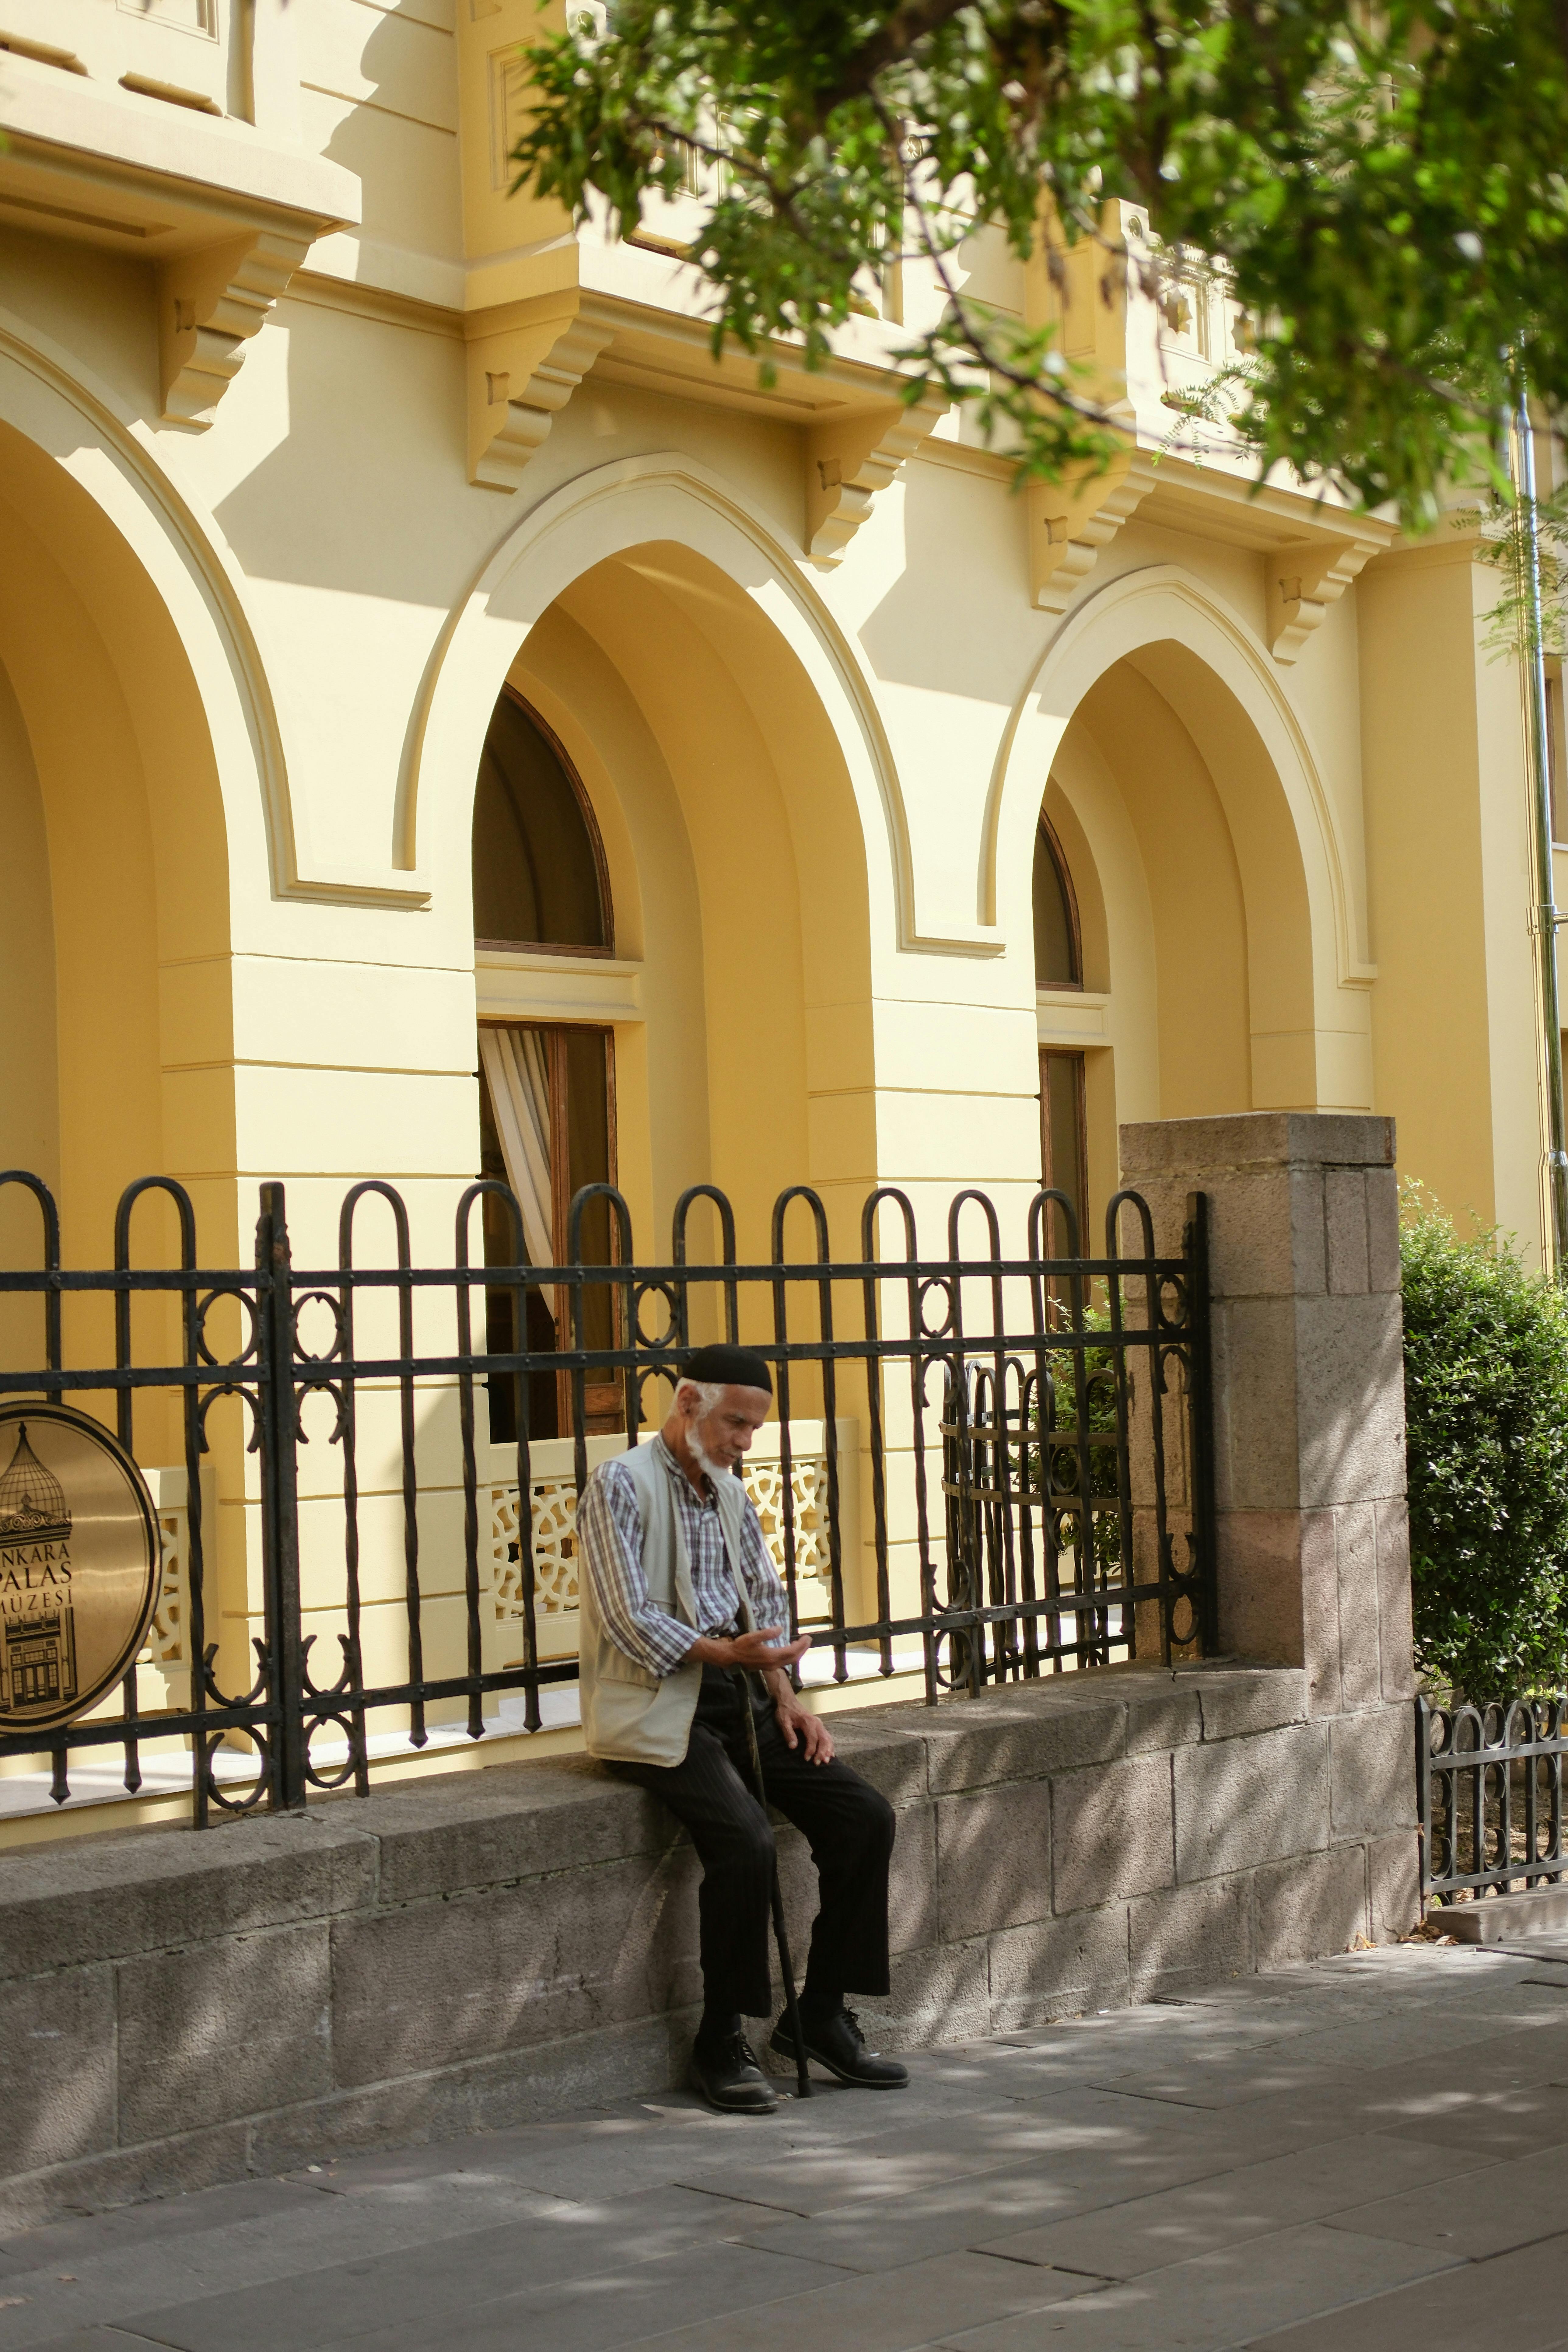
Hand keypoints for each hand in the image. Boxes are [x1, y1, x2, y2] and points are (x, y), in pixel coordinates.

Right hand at [691, 1625, 809, 1672]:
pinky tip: (788, 1650)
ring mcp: (770, 1666)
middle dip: (802, 1649)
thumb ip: (767, 1633)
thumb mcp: (752, 1637)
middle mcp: (774, 1663)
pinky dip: (790, 1656)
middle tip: (808, 1640)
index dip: (802, 1645)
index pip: (793, 1651)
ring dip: (797, 1653)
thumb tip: (780, 1629)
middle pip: (794, 1658)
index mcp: (772, 1656)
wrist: (730, 1658)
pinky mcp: (767, 1666)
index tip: (807, 1637)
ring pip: (789, 1661)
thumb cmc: (740, 1646)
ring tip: (801, 1644)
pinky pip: (783, 1662)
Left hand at [776, 1697, 833, 1762]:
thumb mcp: (783, 1721)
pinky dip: (830, 1745)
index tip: (807, 1759)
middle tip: (817, 1763)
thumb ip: (788, 1734)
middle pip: (823, 1739)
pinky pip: (827, 1736)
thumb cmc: (785, 1711)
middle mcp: (816, 1722)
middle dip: (822, 1752)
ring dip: (828, 1750)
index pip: (813, 1738)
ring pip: (827, 1738)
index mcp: (808, 1721)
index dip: (811, 1749)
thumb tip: (793, 1747)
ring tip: (826, 1761)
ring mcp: (819, 1723)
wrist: (788, 1701)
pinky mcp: (819, 1725)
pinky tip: (831, 1753)